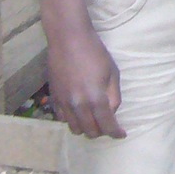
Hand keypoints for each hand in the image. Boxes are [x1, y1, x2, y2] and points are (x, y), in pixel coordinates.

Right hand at [47, 22, 125, 137]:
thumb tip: (111, 113)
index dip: (115, 132)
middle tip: (107, 124)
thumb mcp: (112, 72)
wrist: (68, 39)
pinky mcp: (53, 97)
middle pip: (90, 131)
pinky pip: (62, 118)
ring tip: (93, 118)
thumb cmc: (94, 52)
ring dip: (86, 127)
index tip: (121, 134)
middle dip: (101, 131)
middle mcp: (78, 105)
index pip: (107, 125)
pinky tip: (78, 111)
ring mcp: (63, 102)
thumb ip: (113, 96)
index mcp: (95, 99)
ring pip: (74, 128)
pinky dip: (72, 119)